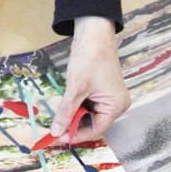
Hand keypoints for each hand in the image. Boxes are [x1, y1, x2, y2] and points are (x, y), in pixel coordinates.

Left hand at [50, 16, 130, 142]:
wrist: (93, 34)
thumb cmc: (89, 58)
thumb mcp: (76, 87)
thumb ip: (66, 111)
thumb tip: (56, 131)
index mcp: (116, 106)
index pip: (96, 129)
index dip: (76, 135)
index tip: (57, 137)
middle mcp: (116, 104)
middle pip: (93, 123)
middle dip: (73, 126)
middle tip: (54, 129)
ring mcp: (109, 97)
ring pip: (88, 114)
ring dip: (73, 116)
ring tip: (57, 118)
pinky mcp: (101, 91)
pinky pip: (88, 105)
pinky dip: (76, 107)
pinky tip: (65, 107)